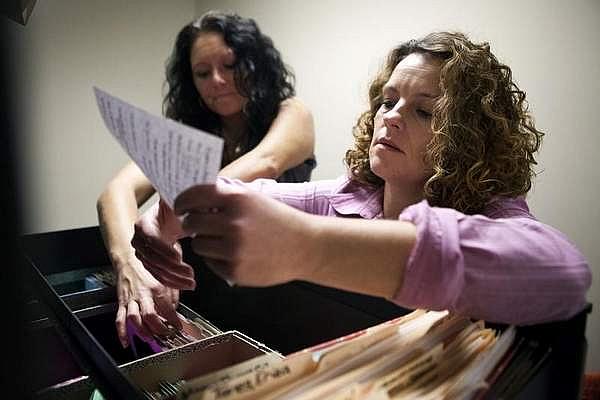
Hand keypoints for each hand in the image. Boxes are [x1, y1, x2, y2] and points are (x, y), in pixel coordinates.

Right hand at [114, 256, 180, 347]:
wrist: (128, 261)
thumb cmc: (147, 270)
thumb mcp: (165, 278)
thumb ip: (172, 294)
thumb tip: (176, 309)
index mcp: (156, 288)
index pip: (167, 307)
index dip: (173, 320)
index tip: (178, 327)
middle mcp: (143, 294)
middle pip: (149, 315)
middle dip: (158, 328)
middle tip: (165, 334)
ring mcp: (130, 299)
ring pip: (134, 318)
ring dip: (142, 331)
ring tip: (149, 338)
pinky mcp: (121, 303)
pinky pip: (119, 319)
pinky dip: (121, 332)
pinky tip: (125, 342)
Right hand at [131, 199, 194, 289]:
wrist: (167, 216)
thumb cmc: (175, 210)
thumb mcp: (179, 206)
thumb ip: (188, 205)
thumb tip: (204, 206)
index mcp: (144, 223)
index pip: (150, 238)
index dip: (164, 249)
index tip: (179, 257)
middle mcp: (139, 240)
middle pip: (153, 258)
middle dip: (172, 268)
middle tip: (190, 273)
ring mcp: (142, 253)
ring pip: (156, 270)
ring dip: (174, 278)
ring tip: (191, 282)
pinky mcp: (149, 263)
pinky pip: (158, 276)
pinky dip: (172, 282)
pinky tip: (185, 285)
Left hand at [173, 182, 314, 285]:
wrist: (306, 246)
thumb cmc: (280, 220)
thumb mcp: (255, 199)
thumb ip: (226, 197)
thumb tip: (194, 200)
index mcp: (237, 199)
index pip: (194, 196)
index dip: (182, 202)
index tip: (180, 207)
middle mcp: (233, 223)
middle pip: (191, 223)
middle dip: (191, 224)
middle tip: (196, 226)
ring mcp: (234, 249)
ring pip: (199, 245)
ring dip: (205, 242)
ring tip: (223, 241)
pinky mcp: (235, 271)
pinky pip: (211, 263)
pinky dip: (218, 259)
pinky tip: (237, 254)